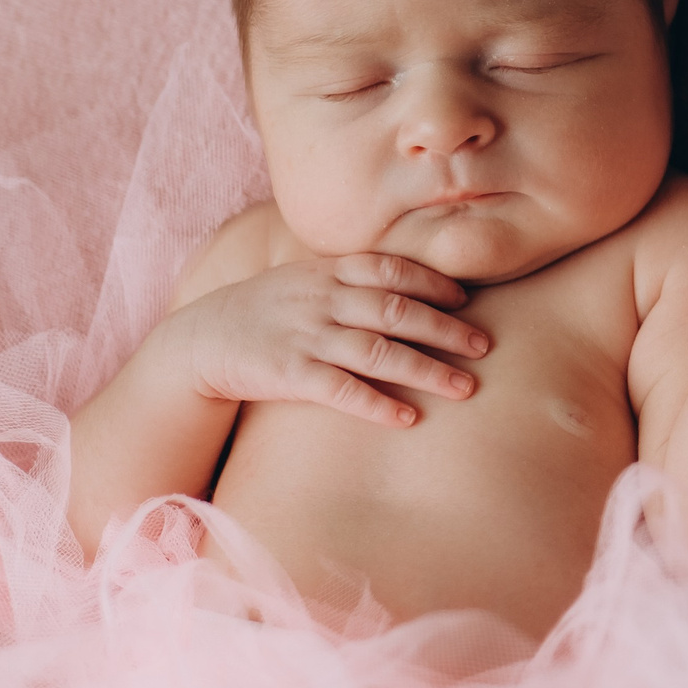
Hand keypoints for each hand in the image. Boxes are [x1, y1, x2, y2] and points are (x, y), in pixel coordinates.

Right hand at [169, 253, 490, 427]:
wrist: (202, 339)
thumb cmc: (269, 310)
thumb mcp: (309, 279)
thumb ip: (355, 279)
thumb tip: (416, 285)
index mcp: (331, 271)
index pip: (394, 269)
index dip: (434, 284)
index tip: (468, 302)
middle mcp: (324, 300)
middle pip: (397, 310)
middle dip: (446, 329)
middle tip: (485, 346)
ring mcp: (307, 336)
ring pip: (378, 352)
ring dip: (427, 370)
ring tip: (466, 388)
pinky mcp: (289, 374)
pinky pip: (340, 390)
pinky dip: (377, 403)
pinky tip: (408, 418)